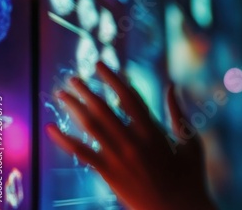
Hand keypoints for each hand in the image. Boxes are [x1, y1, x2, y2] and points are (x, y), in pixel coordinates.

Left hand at [46, 61, 215, 209]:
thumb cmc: (191, 176)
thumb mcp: (191, 142)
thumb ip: (178, 113)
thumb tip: (171, 86)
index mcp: (155, 131)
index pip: (129, 97)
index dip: (113, 79)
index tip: (100, 65)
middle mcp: (134, 142)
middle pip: (104, 109)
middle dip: (86, 90)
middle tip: (72, 78)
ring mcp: (119, 158)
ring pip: (91, 127)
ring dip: (74, 108)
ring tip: (61, 94)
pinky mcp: (109, 174)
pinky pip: (82, 153)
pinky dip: (64, 139)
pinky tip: (51, 128)